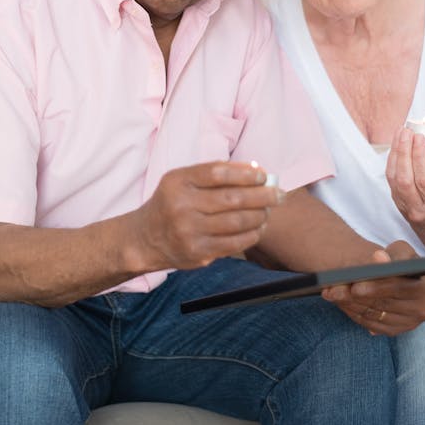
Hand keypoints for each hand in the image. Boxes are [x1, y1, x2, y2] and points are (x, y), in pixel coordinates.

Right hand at [134, 161, 282, 270]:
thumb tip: (255, 171)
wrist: (145, 238)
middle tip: (279, 194)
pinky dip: (252, 234)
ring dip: (260, 216)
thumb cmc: (172, 203)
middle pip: (232, 199)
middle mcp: (181, 206)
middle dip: (262, 196)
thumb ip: (214, 173)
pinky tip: (258, 228)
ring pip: (237, 222)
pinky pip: (234, 243)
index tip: (264, 176)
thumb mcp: (183, 180)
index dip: (246, 174)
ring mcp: (189, 232)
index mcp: (178, 182)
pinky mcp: (197, 252)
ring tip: (268, 211)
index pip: (218, 173)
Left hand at [321, 241, 424, 333]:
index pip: (398, 288)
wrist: (399, 277)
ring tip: (330, 293)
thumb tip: (379, 258)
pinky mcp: (395, 331)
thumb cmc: (399, 259)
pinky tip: (340, 302)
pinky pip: (370, 324)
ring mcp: (409, 324)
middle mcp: (422, 310)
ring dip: (348, 305)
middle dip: (354, 297)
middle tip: (331, 289)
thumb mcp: (400, 251)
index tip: (354, 285)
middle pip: (383, 304)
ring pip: (373, 315)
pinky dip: (352, 313)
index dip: (376, 287)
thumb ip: (391, 253)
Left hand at [385, 127, 424, 238]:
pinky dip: (392, 159)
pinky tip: (397, 146)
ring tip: (401, 133)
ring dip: (396, 153)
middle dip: (404, 151)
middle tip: (406, 130)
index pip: (424, 179)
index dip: (419, 156)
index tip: (419, 135)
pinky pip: (390, 178)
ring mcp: (405, 206)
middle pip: (405, 179)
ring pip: (394, 178)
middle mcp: (419, 208)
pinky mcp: (396, 201)